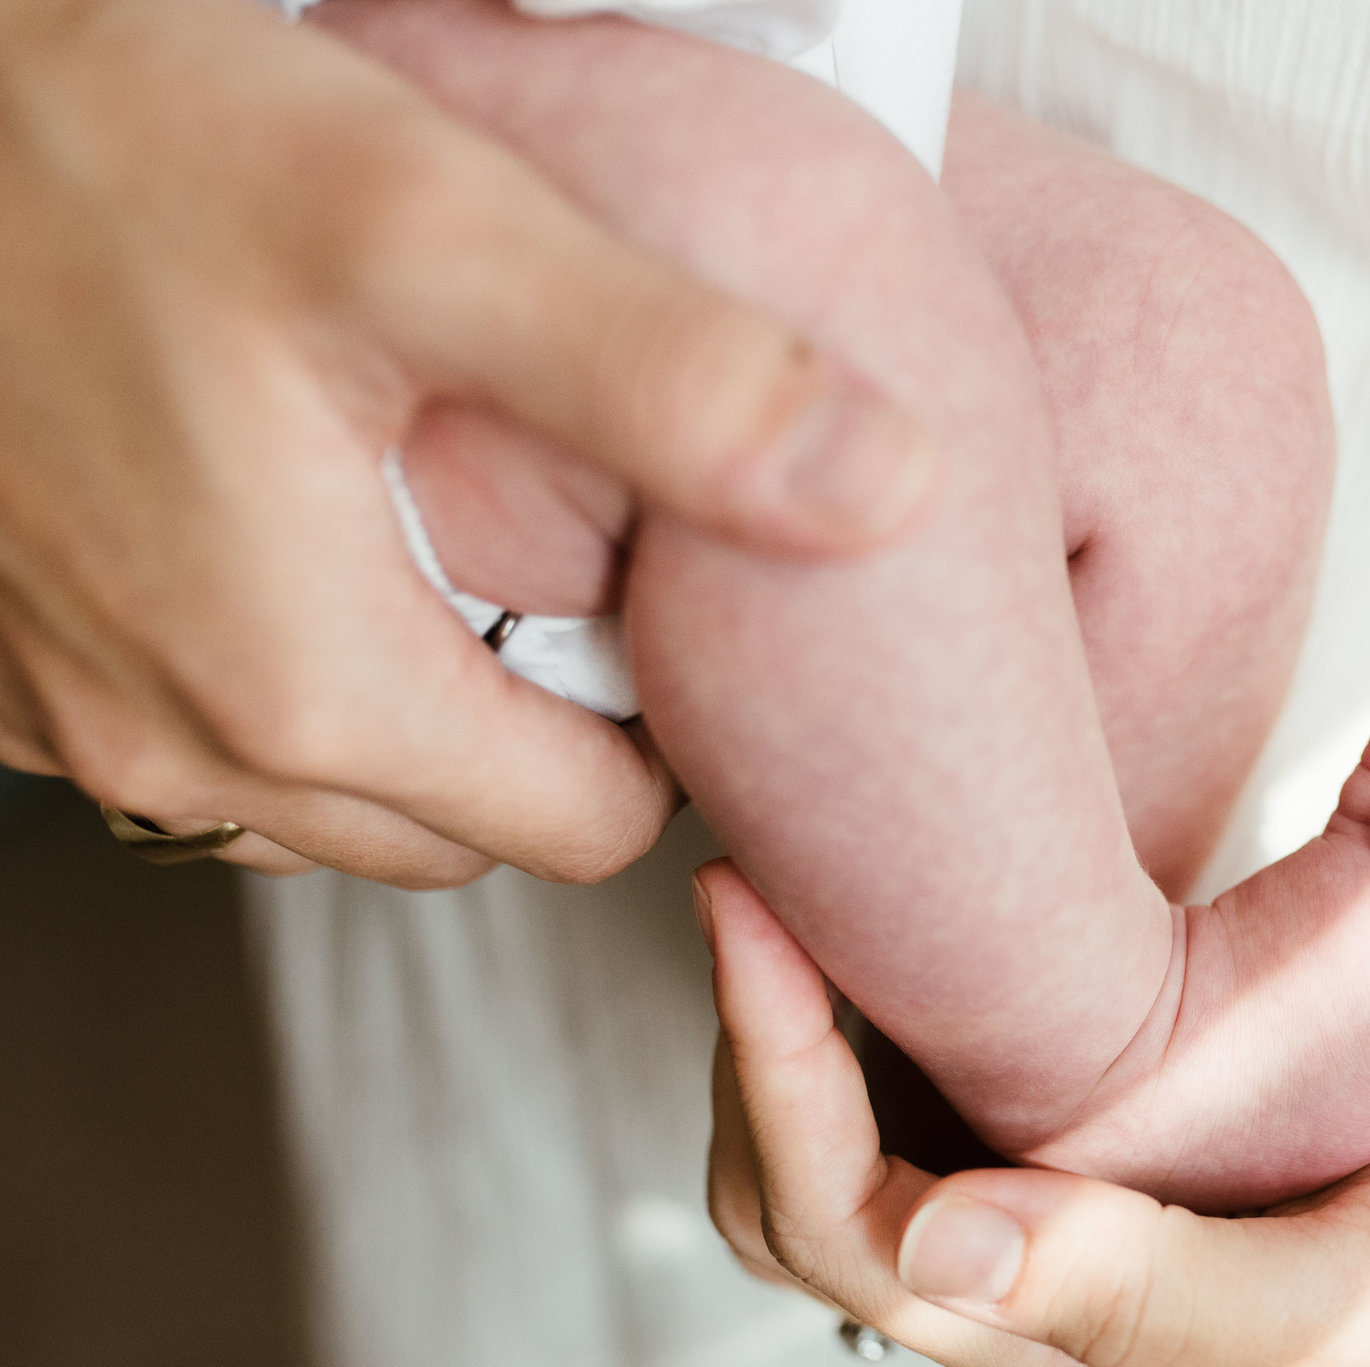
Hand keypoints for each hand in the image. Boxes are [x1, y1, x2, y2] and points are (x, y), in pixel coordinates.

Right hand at [0, 0, 933, 885]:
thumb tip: (887, 487)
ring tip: (438, 548)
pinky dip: (270, 679)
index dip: (657, 732)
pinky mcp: (4, 679)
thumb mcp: (433, 227)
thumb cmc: (111, 139)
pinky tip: (292, 537)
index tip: (658, 606)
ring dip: (409, 717)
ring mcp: (69, 728)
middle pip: (463, 829)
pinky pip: (195, 748)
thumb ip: (671, 374)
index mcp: (300, 689)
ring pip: (329, 808)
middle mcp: (170, 750)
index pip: (584, 831)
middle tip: (566, 569)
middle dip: (541, 731)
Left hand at [700, 652, 1369, 1366]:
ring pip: (848, 1128)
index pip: (842, 1229)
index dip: (774, 1068)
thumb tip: (934, 1251)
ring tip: (797, 874)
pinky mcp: (1079, 1153)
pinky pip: (926, 1078)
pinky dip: (894, 985)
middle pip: (802, 1189)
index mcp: (1081, 1365)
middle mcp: (1033, 1308)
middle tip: (751, 875)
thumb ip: (1154, 1293)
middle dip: (765, 1034)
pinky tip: (896, 898)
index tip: (746, 906)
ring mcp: (1047, 1227)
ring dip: (818, 1002)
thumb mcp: (1355, 1285)